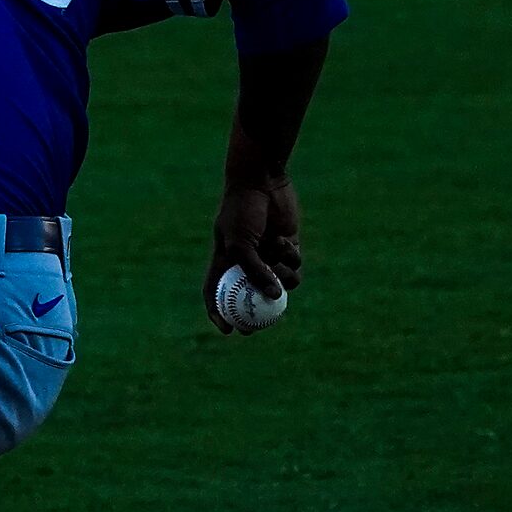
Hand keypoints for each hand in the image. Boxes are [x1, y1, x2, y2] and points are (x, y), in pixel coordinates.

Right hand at [203, 174, 300, 331]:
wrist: (261, 182)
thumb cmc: (242, 211)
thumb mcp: (241, 245)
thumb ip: (255, 272)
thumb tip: (273, 296)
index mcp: (225, 260)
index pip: (216, 292)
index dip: (218, 312)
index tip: (228, 329)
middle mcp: (247, 261)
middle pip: (251, 295)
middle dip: (256, 313)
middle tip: (261, 326)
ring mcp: (268, 256)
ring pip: (279, 283)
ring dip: (282, 278)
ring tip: (279, 262)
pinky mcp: (287, 247)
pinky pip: (294, 266)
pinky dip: (291, 259)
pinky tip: (284, 241)